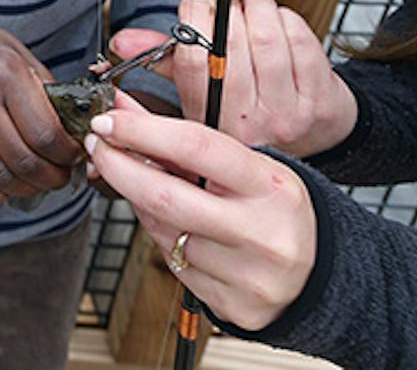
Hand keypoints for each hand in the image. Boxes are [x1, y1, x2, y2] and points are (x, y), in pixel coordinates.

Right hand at [0, 23, 83, 205]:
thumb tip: (78, 140)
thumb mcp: (27, 63)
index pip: (45, 134)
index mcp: (6, 74)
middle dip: (51, 177)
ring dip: (26, 189)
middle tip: (61, 175)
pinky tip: (8, 188)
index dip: (67, 155)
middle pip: (23, 160)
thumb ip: (51, 100)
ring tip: (38, 182)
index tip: (74, 155)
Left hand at [82, 102, 317, 331]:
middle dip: (118, 166)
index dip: (142, 130)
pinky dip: (161, 239)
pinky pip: (173, 265)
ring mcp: (248, 275)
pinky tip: (172, 226)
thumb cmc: (275, 210)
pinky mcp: (233, 306)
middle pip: (165, 196)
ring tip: (142, 186)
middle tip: (97, 146)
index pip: (196, 148)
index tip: (107, 120)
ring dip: (139, 203)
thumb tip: (123, 110)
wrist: (320, 276)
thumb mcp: (246, 167)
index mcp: (272, 186)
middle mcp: (263, 232)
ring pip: (163, 232)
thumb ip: (184, 141)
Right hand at [108, 0, 355, 156]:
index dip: (193, 19)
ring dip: (256, 7)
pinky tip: (277, 20)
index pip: (194, 63)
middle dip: (224, 6)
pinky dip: (285, 18)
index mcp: (211, 123)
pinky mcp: (320, 100)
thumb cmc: (249, 116)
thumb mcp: (200, 98)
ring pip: (266, 38)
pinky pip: (300, 41)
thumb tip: (123, 41)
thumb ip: (164, 63)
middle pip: (230, 46)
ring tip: (250, 3)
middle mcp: (249, 125)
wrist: (312, 144)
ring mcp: (288, 115)